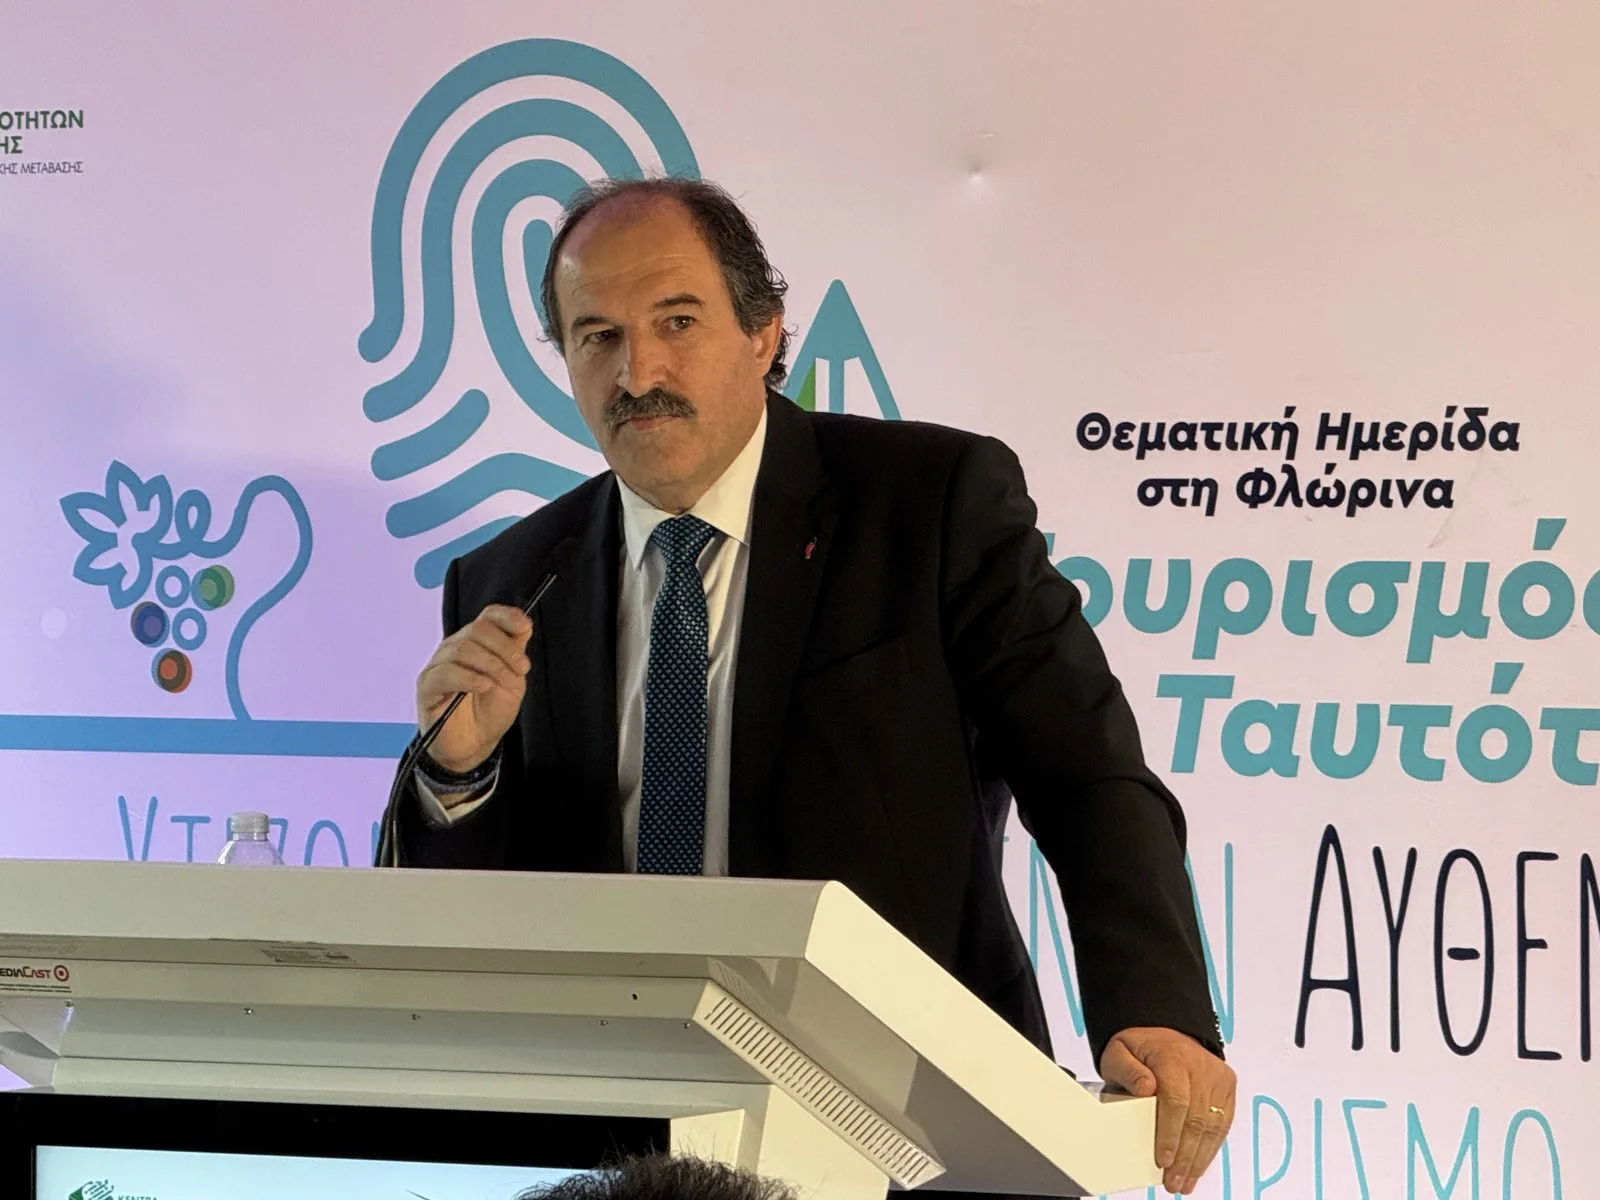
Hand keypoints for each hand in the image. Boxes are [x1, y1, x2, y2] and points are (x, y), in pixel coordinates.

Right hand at [415, 605, 532, 775]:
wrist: (474, 745)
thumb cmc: (490, 711)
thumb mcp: (513, 679)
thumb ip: (515, 652)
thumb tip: (524, 624)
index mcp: (476, 643)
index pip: (487, 616)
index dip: (506, 616)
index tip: (524, 627)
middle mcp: (454, 648)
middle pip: (478, 629)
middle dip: (505, 648)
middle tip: (521, 669)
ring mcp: (438, 666)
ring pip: (462, 649)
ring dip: (491, 665)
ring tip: (502, 683)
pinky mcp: (428, 686)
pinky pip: (446, 673)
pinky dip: (469, 677)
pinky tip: (484, 686)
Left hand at [1100, 1026, 1235, 1195]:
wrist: (1164, 1033)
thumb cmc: (1139, 1048)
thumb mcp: (1118, 1052)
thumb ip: (1126, 1070)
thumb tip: (1144, 1089)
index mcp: (1173, 1056)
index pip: (1176, 1101)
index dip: (1170, 1134)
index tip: (1163, 1160)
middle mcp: (1200, 1066)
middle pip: (1197, 1119)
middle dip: (1185, 1157)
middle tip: (1173, 1183)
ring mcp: (1217, 1076)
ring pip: (1213, 1126)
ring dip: (1199, 1159)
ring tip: (1185, 1182)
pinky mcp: (1227, 1086)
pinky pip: (1223, 1123)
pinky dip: (1211, 1149)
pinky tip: (1199, 1167)